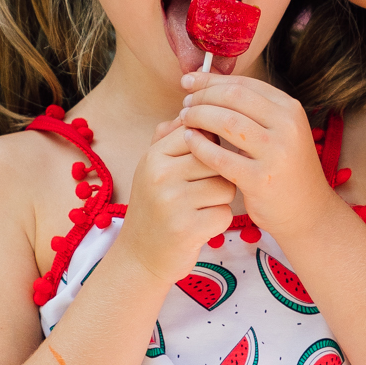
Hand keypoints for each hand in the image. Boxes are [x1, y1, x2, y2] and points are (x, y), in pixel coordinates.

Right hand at [120, 124, 236, 286]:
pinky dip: (219, 221)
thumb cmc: (155, 207)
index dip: (212, 144)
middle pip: (217, 158)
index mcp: (154, 156)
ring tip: (201, 207)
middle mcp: (160, 175)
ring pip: (226, 186)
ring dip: (221, 199)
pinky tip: (201, 226)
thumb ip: (170, 137)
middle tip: (203, 189)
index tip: (208, 160)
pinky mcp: (188, 229)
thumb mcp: (154, 168)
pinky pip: (225, 214)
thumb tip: (195, 107)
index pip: (198, 131)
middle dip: (220, 173)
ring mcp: (173, 203)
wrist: (139, 257)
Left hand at [176, 74, 339, 256]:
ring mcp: (275, 153)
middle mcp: (287, 126)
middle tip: (185, 103)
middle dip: (203, 96)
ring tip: (184, 119)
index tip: (190, 81)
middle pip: (233, 97)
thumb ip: (252, 110)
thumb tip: (209, 85)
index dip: (212, 80)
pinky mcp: (260, 179)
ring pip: (226, 122)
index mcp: (290, 109)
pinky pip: (220, 156)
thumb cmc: (284, 168)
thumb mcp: (279, 131)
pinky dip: (200, 146)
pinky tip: (189, 142)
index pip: (244, 83)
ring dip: (199, 116)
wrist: (306, 211)